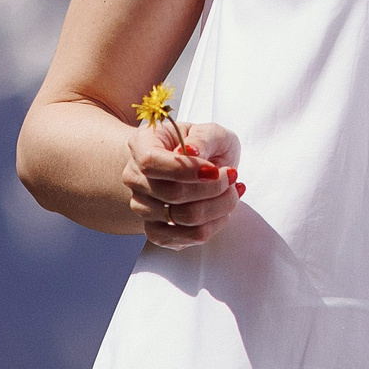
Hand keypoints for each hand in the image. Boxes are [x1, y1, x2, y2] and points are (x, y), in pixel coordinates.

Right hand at [122, 120, 242, 247]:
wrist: (199, 167)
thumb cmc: (204, 146)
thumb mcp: (211, 131)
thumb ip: (203, 138)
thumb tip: (191, 152)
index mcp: (142, 145)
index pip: (151, 163)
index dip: (185, 170)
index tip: (215, 170)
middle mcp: (135, 178)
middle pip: (172, 194)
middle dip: (213, 188)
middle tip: (233, 176)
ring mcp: (143, 207)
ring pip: (183, 219)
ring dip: (218, 207)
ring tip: (231, 191)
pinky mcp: (157, 231)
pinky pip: (187, 237)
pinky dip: (214, 225)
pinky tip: (223, 210)